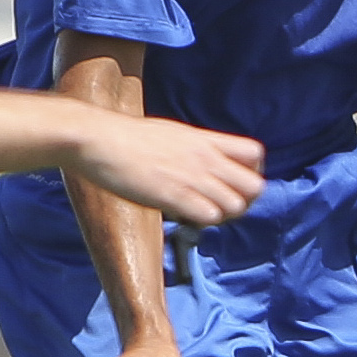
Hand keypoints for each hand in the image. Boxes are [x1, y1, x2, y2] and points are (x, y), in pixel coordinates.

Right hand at [65, 113, 262, 225]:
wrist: (100, 139)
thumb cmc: (128, 138)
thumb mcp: (173, 133)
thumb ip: (195, 148)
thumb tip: (202, 160)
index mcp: (206, 140)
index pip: (256, 154)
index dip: (252, 173)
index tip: (233, 183)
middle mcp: (206, 158)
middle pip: (256, 186)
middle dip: (244, 201)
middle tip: (220, 205)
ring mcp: (192, 177)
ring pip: (236, 205)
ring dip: (223, 216)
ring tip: (200, 213)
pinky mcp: (174, 196)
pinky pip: (210, 216)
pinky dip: (202, 222)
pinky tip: (184, 216)